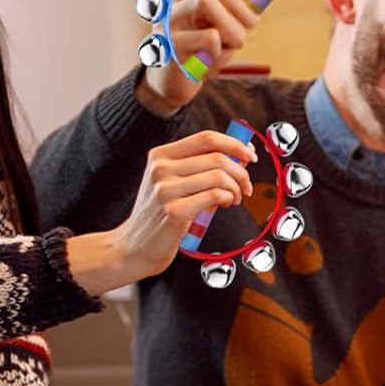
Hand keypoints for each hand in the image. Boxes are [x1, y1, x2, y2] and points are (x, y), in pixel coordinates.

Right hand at [67, 128, 255, 292]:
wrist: (135, 247)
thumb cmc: (160, 216)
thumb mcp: (171, 183)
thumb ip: (199, 168)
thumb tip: (240, 155)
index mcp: (160, 155)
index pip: (206, 138)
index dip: (234, 144)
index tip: (250, 155)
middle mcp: (160, 168)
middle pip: (216, 157)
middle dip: (240, 172)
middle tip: (246, 187)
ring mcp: (165, 189)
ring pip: (218, 176)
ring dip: (236, 188)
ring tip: (234, 199)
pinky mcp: (173, 211)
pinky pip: (214, 196)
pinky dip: (228, 199)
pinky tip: (225, 205)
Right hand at [137, 0, 281, 115]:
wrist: (171, 83)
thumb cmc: (201, 50)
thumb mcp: (221, 25)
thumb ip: (239, 7)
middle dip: (241, 6)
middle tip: (250, 29)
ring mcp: (167, 18)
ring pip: (205, 0)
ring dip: (232, 27)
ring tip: (231, 46)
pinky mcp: (168, 43)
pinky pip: (208, 37)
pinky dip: (220, 51)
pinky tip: (212, 62)